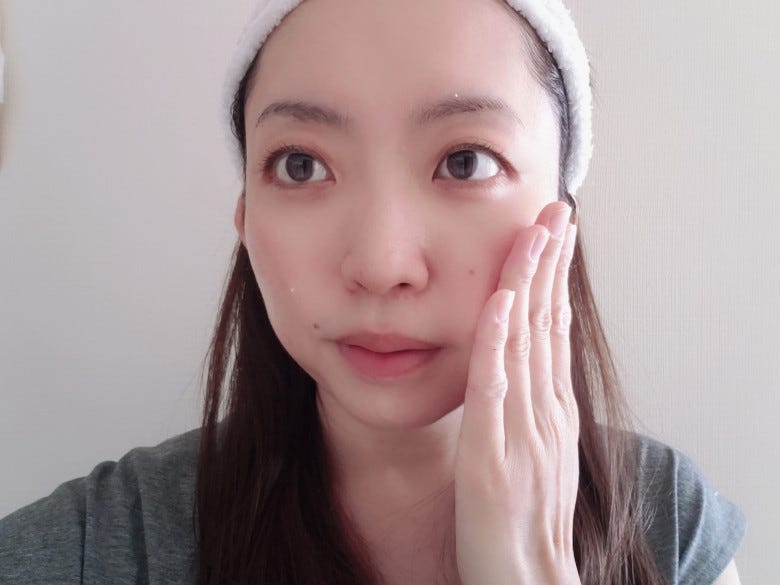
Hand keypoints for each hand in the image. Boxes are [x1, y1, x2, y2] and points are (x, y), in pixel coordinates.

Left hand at [454, 201, 580, 584]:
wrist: (524, 578)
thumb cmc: (523, 516)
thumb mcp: (536, 451)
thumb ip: (532, 405)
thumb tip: (527, 360)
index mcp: (551, 408)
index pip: (554, 329)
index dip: (554, 278)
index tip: (554, 234)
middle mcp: (544, 411)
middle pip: (548, 324)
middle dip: (550, 264)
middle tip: (554, 210)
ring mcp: (522, 432)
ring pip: (527, 344)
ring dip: (529, 284)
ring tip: (533, 232)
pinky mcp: (492, 456)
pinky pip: (495, 391)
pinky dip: (497, 344)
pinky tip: (498, 304)